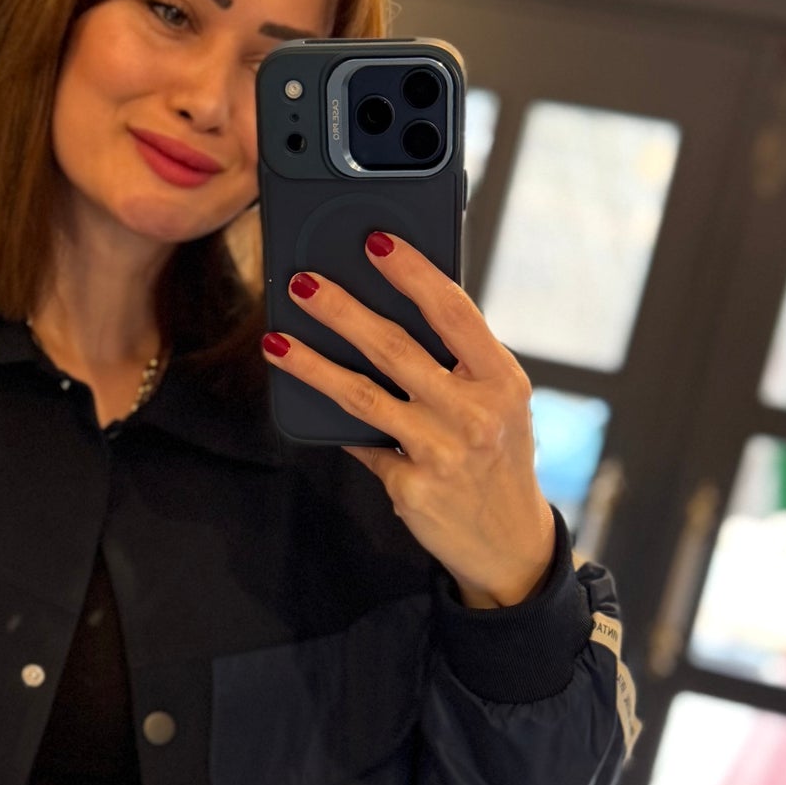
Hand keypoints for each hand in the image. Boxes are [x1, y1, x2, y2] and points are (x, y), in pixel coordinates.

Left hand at [263, 232, 556, 606]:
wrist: (509, 542)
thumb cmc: (496, 455)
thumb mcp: (498, 404)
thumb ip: (459, 362)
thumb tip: (387, 310)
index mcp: (502, 380)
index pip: (454, 313)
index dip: (413, 273)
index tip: (376, 242)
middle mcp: (475, 414)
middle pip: (396, 349)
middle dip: (342, 310)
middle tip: (301, 282)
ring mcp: (441, 453)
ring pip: (362, 396)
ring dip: (313, 364)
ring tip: (276, 339)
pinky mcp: (410, 486)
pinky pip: (361, 442)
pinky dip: (334, 421)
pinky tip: (305, 398)